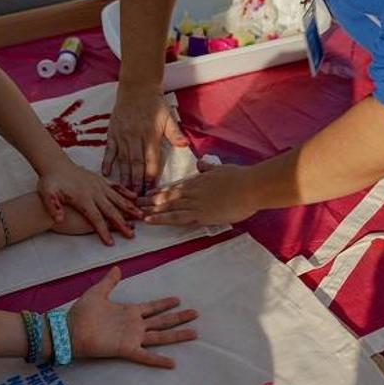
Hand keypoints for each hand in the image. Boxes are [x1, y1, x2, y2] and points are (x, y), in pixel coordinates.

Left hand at [38, 159, 142, 245]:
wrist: (54, 164)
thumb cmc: (50, 180)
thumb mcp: (46, 192)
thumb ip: (52, 205)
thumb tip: (59, 219)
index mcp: (82, 198)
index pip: (95, 218)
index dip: (103, 231)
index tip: (110, 243)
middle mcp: (94, 192)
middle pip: (111, 210)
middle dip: (122, 223)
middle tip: (132, 234)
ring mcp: (99, 185)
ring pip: (117, 198)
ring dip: (129, 208)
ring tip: (141, 216)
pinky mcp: (100, 179)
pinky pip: (116, 186)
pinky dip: (126, 192)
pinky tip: (135, 197)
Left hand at [68, 267, 198, 368]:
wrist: (69, 330)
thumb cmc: (82, 313)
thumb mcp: (97, 293)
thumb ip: (109, 282)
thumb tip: (117, 268)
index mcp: (129, 312)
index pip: (152, 307)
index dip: (164, 303)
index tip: (178, 299)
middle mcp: (134, 325)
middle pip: (162, 321)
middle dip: (179, 317)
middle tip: (195, 314)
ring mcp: (132, 337)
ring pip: (160, 336)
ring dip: (177, 335)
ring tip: (194, 332)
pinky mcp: (126, 349)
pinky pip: (145, 356)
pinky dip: (158, 360)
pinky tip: (172, 363)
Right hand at [102, 86, 188, 194]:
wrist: (136, 87)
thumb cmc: (154, 104)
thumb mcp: (168, 116)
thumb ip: (175, 133)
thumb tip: (184, 145)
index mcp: (150, 135)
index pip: (151, 160)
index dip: (151, 175)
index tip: (151, 189)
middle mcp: (135, 137)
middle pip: (136, 164)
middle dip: (137, 182)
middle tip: (137, 198)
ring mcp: (122, 136)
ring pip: (123, 160)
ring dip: (124, 177)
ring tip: (125, 191)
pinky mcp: (112, 133)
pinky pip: (109, 151)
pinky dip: (107, 163)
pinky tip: (106, 175)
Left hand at [138, 161, 256, 225]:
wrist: (251, 186)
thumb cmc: (241, 178)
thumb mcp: (220, 169)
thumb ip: (208, 168)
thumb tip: (201, 164)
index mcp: (197, 181)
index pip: (173, 187)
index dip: (159, 191)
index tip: (147, 193)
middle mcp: (192, 191)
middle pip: (165, 196)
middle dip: (148, 200)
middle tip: (132, 203)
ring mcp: (194, 203)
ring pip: (165, 206)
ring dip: (149, 209)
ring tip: (134, 212)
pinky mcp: (199, 214)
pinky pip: (175, 217)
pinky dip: (160, 218)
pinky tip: (148, 220)